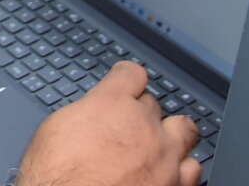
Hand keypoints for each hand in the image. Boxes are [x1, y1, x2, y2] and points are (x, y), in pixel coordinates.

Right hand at [15, 61, 201, 185]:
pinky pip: (193, 169)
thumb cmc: (56, 176)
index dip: (127, 78)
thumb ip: (84, 113)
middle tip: (128, 126)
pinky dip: (182, 168)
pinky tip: (170, 171)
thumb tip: (90, 115)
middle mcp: (143, 125)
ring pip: (184, 130)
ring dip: (171, 135)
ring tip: (159, 144)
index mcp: (112, 104)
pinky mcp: (176, 185)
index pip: (132, 74)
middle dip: (141, 112)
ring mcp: (165, 156)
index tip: (125, 82)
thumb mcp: (55, 129)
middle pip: (153, 104)